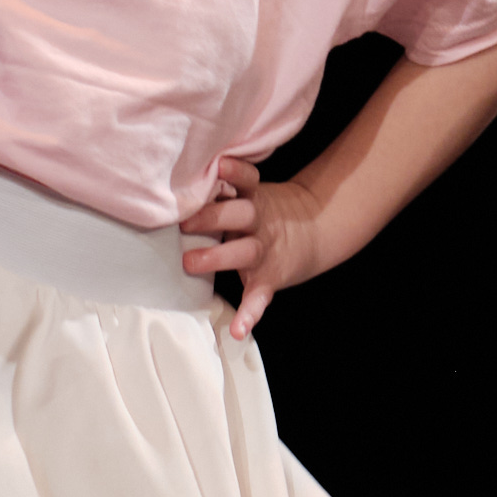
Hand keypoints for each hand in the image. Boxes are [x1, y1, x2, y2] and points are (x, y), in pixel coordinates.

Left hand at [178, 158, 323, 339]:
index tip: (219, 165)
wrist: (315, 232)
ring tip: (190, 262)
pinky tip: (239, 330)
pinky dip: (250, 315)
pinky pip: (259, 298)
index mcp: (255, 199)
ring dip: (217, 257)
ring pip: (244, 252)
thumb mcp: (252, 194)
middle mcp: (260, 223)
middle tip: (184, 221)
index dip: (235, 173)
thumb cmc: (264, 211)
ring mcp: (265, 252)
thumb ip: (225, 189)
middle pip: (241, 215)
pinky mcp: (269, 279)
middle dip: (213, 216)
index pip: (248, 181)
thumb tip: (181, 178)